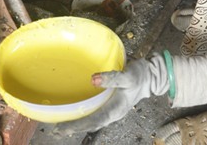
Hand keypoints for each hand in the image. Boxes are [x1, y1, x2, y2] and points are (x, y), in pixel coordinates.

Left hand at [54, 54, 169, 134]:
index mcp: (115, 109)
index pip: (93, 121)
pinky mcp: (111, 106)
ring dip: (77, 125)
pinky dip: (84, 118)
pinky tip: (77, 115)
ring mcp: (112, 111)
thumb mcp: (128, 76)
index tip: (61, 128)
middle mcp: (112, 113)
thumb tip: (93, 79)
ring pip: (92, 121)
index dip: (76, 125)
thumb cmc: (140, 76)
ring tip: (62, 127)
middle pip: (90, 124)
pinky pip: (95, 115)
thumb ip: (112, 78)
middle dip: (73, 128)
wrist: (151, 77)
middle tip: (55, 131)